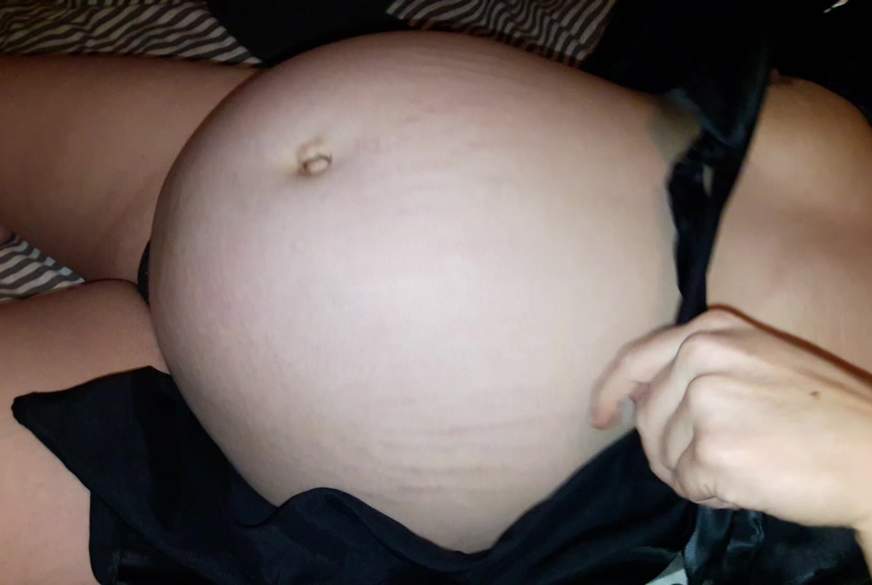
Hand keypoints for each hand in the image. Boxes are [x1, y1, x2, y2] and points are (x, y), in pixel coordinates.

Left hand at [590, 308, 871, 532]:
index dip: (609, 393)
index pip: (635, 361)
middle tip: (719, 460)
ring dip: (695, 472)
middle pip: (647, 418)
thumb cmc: (821, 412)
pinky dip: (712, 493)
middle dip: (670, 449)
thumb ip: (695, 368)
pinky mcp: (713, 450)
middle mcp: (701, 357)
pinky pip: (686, 484)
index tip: (600, 417)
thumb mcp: (755, 360)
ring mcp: (706, 402)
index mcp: (711, 331)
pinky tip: (750, 482)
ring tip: (748, 464)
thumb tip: (635, 400)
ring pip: (663, 454)